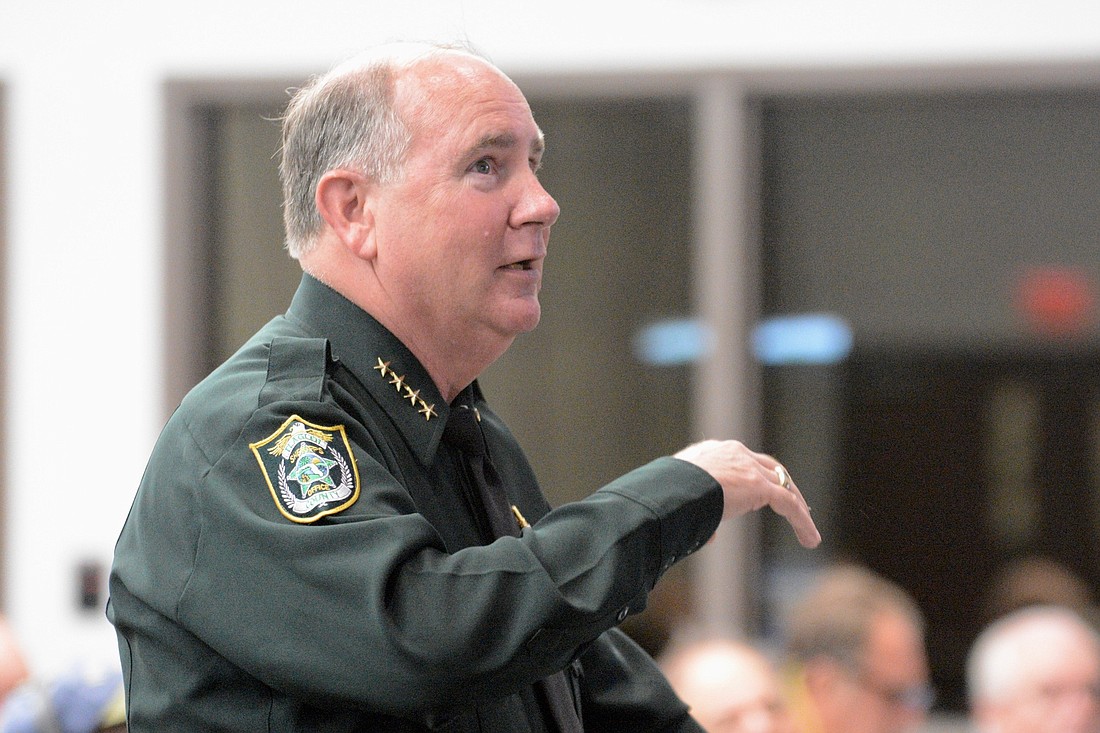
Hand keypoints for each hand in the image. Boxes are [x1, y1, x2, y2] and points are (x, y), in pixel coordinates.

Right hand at [674, 440, 820, 547]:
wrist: (668, 490)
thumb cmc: (665, 497)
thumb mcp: (681, 500)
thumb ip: (700, 513)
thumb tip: (710, 535)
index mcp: (712, 452)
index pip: (742, 461)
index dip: (757, 476)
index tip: (765, 491)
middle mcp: (733, 453)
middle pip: (770, 468)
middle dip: (784, 487)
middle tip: (795, 504)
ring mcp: (747, 467)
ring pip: (783, 486)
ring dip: (797, 507)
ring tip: (808, 530)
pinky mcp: (758, 485)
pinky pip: (787, 503)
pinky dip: (801, 521)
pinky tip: (810, 539)